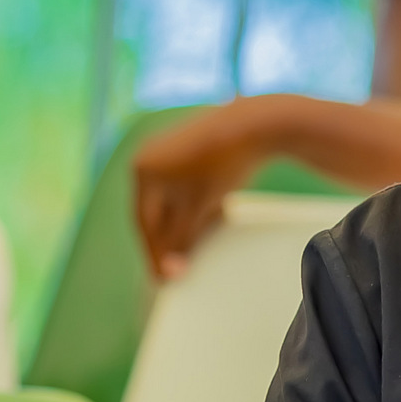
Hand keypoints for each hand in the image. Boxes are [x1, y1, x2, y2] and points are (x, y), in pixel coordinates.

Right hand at [133, 102, 270, 278]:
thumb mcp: (199, 208)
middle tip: (176, 269)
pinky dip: (195, 205)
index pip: (144, 222)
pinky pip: (186, 184)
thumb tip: (168, 271)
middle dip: (168, 240)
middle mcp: (149, 155)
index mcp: (143, 170)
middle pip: (155, 210)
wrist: (257, 122)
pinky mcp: (192, 145)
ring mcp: (169, 148)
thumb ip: (182, 239)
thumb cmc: (224, 165)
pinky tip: (212, 218)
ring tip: (194, 248)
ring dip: (183, 224)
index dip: (154, 254)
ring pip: (172, 199)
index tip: (162, 279)